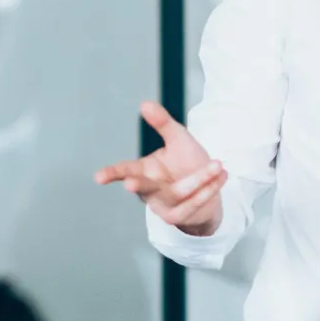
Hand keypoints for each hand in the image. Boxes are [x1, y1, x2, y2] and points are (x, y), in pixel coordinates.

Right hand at [94, 101, 226, 235]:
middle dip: (137, 184)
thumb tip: (145, 103)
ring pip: (176, 192)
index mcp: (144, 170)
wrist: (210, 187)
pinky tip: (221, 176)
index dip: (111, 174)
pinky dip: (207, 189)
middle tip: (130, 183)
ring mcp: (162, 206)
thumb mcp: (178, 139)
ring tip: (218, 164)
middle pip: (143, 187)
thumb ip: (162, 123)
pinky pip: (192, 204)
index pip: (124, 171)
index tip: (99, 177)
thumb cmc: (188, 162)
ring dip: (198, 178)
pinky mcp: (179, 216)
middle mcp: (150, 190)